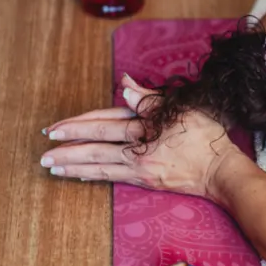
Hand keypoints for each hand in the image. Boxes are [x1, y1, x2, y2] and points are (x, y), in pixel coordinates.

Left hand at [40, 75, 242, 197]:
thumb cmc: (205, 135)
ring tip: (52, 166)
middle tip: (44, 151)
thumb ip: (150, 97)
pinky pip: (113, 178)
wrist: (220, 169)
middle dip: (68, 148)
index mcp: (146, 127)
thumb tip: (124, 83)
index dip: (79, 125)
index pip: (104, 123)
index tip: (56, 128)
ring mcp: (141, 168)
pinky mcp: (146, 181)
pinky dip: (94, 175)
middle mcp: (139, 149)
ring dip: (74, 165)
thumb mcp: (180, 108)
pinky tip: (80, 175)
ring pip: (100, 165)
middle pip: (96, 146)